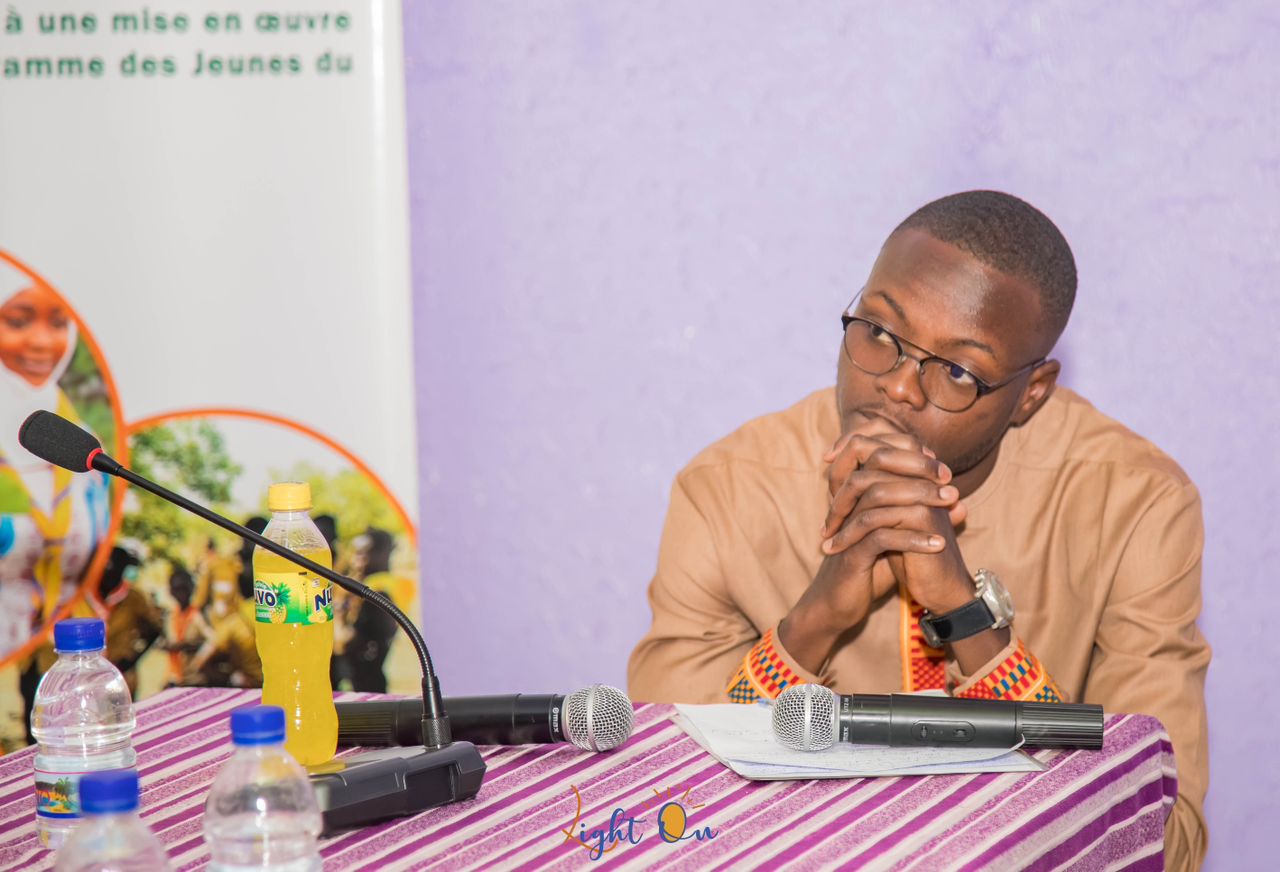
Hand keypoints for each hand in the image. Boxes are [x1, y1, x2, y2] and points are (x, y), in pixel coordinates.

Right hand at [778, 422, 951, 673]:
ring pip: (880, 500)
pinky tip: (937, 544)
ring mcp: (848, 529)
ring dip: (919, 501)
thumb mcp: (902, 541)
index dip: (913, 461)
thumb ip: (926, 520)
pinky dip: (912, 539)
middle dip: (918, 474)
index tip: (945, 473)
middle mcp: (849, 507)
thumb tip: (960, 504)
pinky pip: (881, 538)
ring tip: (949, 506)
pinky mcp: (850, 555)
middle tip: (951, 486)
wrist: (839, 606)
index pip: (881, 462)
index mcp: (857, 499)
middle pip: (878, 471)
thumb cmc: (868, 572)